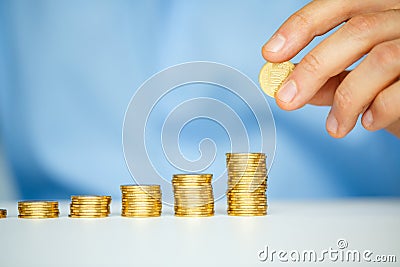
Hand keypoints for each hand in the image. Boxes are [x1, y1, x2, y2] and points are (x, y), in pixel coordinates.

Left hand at [262, 0, 399, 137]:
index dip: (301, 27)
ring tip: (335, 127)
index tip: (271, 53)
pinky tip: (366, 123)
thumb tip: (291, 85)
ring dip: (346, 100)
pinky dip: (378, 110)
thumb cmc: (396, 83)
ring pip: (380, 59)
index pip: (338, 5)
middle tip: (286, 100)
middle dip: (313, 68)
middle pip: (357, 30)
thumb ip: (329, 77)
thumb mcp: (359, 76)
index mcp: (381, 9)